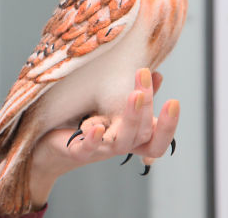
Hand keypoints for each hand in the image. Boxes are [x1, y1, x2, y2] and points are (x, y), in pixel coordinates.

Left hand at [26, 68, 179, 208]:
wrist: (53, 145)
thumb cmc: (89, 123)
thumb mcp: (115, 107)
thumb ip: (137, 95)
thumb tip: (158, 74)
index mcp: (132, 138)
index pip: (158, 140)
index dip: (168, 125)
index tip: (174, 101)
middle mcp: (120, 146)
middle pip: (142, 133)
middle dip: (146, 105)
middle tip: (144, 76)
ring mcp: (100, 151)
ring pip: (122, 141)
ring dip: (130, 117)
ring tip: (134, 94)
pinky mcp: (77, 152)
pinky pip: (88, 149)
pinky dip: (94, 139)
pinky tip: (97, 126)